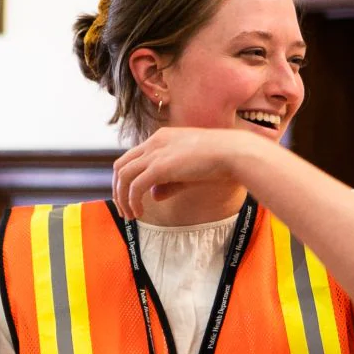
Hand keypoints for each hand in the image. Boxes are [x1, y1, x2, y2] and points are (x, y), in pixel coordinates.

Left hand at [111, 127, 265, 218]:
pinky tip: (140, 212)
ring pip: (123, 176)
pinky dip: (132, 201)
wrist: (234, 153)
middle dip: (118, 189)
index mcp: (161, 138)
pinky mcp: (160, 167)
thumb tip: (153, 196)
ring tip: (130, 215)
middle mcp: (154, 143)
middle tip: (124, 210)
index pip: (133, 157)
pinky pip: (135, 186)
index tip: (131, 197)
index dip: (128, 179)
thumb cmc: (220, 161)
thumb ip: (169, 183)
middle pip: (121, 166)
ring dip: (122, 198)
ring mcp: (156, 153)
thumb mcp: (190, 171)